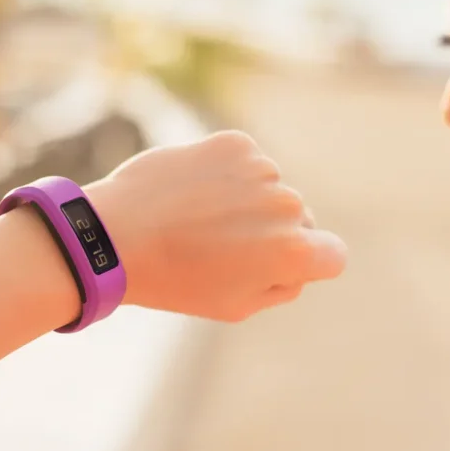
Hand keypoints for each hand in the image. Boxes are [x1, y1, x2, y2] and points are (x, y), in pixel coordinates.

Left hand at [87, 130, 347, 320]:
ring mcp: (263, 170)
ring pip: (270, 189)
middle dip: (271, 232)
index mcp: (294, 253)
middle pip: (298, 220)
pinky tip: (194, 192)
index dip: (309, 263)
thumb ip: (284, 283)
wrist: (116, 234)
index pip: (333, 255)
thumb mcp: (236, 306)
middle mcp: (288, 207)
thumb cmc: (176, 281)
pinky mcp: (236, 143)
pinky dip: (228, 174)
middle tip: (220, 246)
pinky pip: (247, 162)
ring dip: (247, 201)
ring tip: (199, 219)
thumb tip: (304, 257)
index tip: (275, 264)